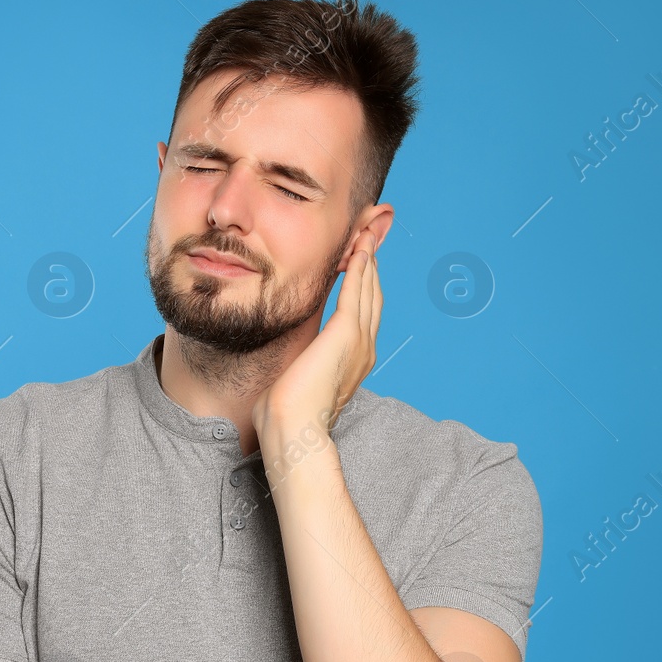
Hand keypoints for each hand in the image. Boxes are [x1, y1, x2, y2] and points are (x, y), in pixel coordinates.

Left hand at [252, 229, 382, 437]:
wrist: (293, 428)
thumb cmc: (288, 414)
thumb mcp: (298, 381)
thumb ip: (302, 365)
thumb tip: (288, 365)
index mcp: (354, 361)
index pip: (363, 314)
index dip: (364, 285)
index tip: (359, 262)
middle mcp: (364, 349)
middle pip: (374, 297)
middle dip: (372, 266)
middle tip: (370, 237)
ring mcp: (359, 340)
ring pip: (370, 289)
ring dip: (369, 259)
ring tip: (367, 234)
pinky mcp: (347, 332)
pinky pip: (358, 290)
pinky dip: (361, 267)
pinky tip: (359, 248)